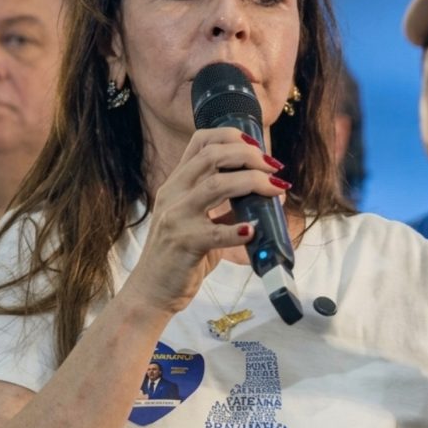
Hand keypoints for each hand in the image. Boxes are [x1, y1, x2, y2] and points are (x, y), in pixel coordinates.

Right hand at [127, 127, 287, 314]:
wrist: (151, 291)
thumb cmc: (178, 257)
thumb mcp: (197, 222)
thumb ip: (222, 207)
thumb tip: (262, 195)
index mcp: (176, 184)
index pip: (200, 142)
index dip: (230, 136)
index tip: (256, 145)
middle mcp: (173, 194)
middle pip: (212, 156)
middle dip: (249, 155)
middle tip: (274, 167)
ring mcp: (176, 218)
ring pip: (217, 185)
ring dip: (253, 182)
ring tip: (276, 189)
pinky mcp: (184, 243)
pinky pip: (216, 232)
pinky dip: (239, 229)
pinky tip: (254, 230)